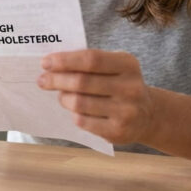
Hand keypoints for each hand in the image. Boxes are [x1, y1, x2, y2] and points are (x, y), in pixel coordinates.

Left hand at [36, 49, 157, 144]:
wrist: (148, 115)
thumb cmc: (119, 84)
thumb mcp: (114, 66)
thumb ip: (88, 63)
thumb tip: (52, 64)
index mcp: (128, 64)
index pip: (91, 59)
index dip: (65, 60)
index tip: (45, 62)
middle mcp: (130, 87)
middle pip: (82, 82)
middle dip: (56, 80)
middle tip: (42, 80)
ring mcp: (126, 111)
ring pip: (79, 103)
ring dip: (64, 98)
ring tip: (61, 95)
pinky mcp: (118, 131)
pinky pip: (83, 121)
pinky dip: (73, 114)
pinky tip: (74, 110)